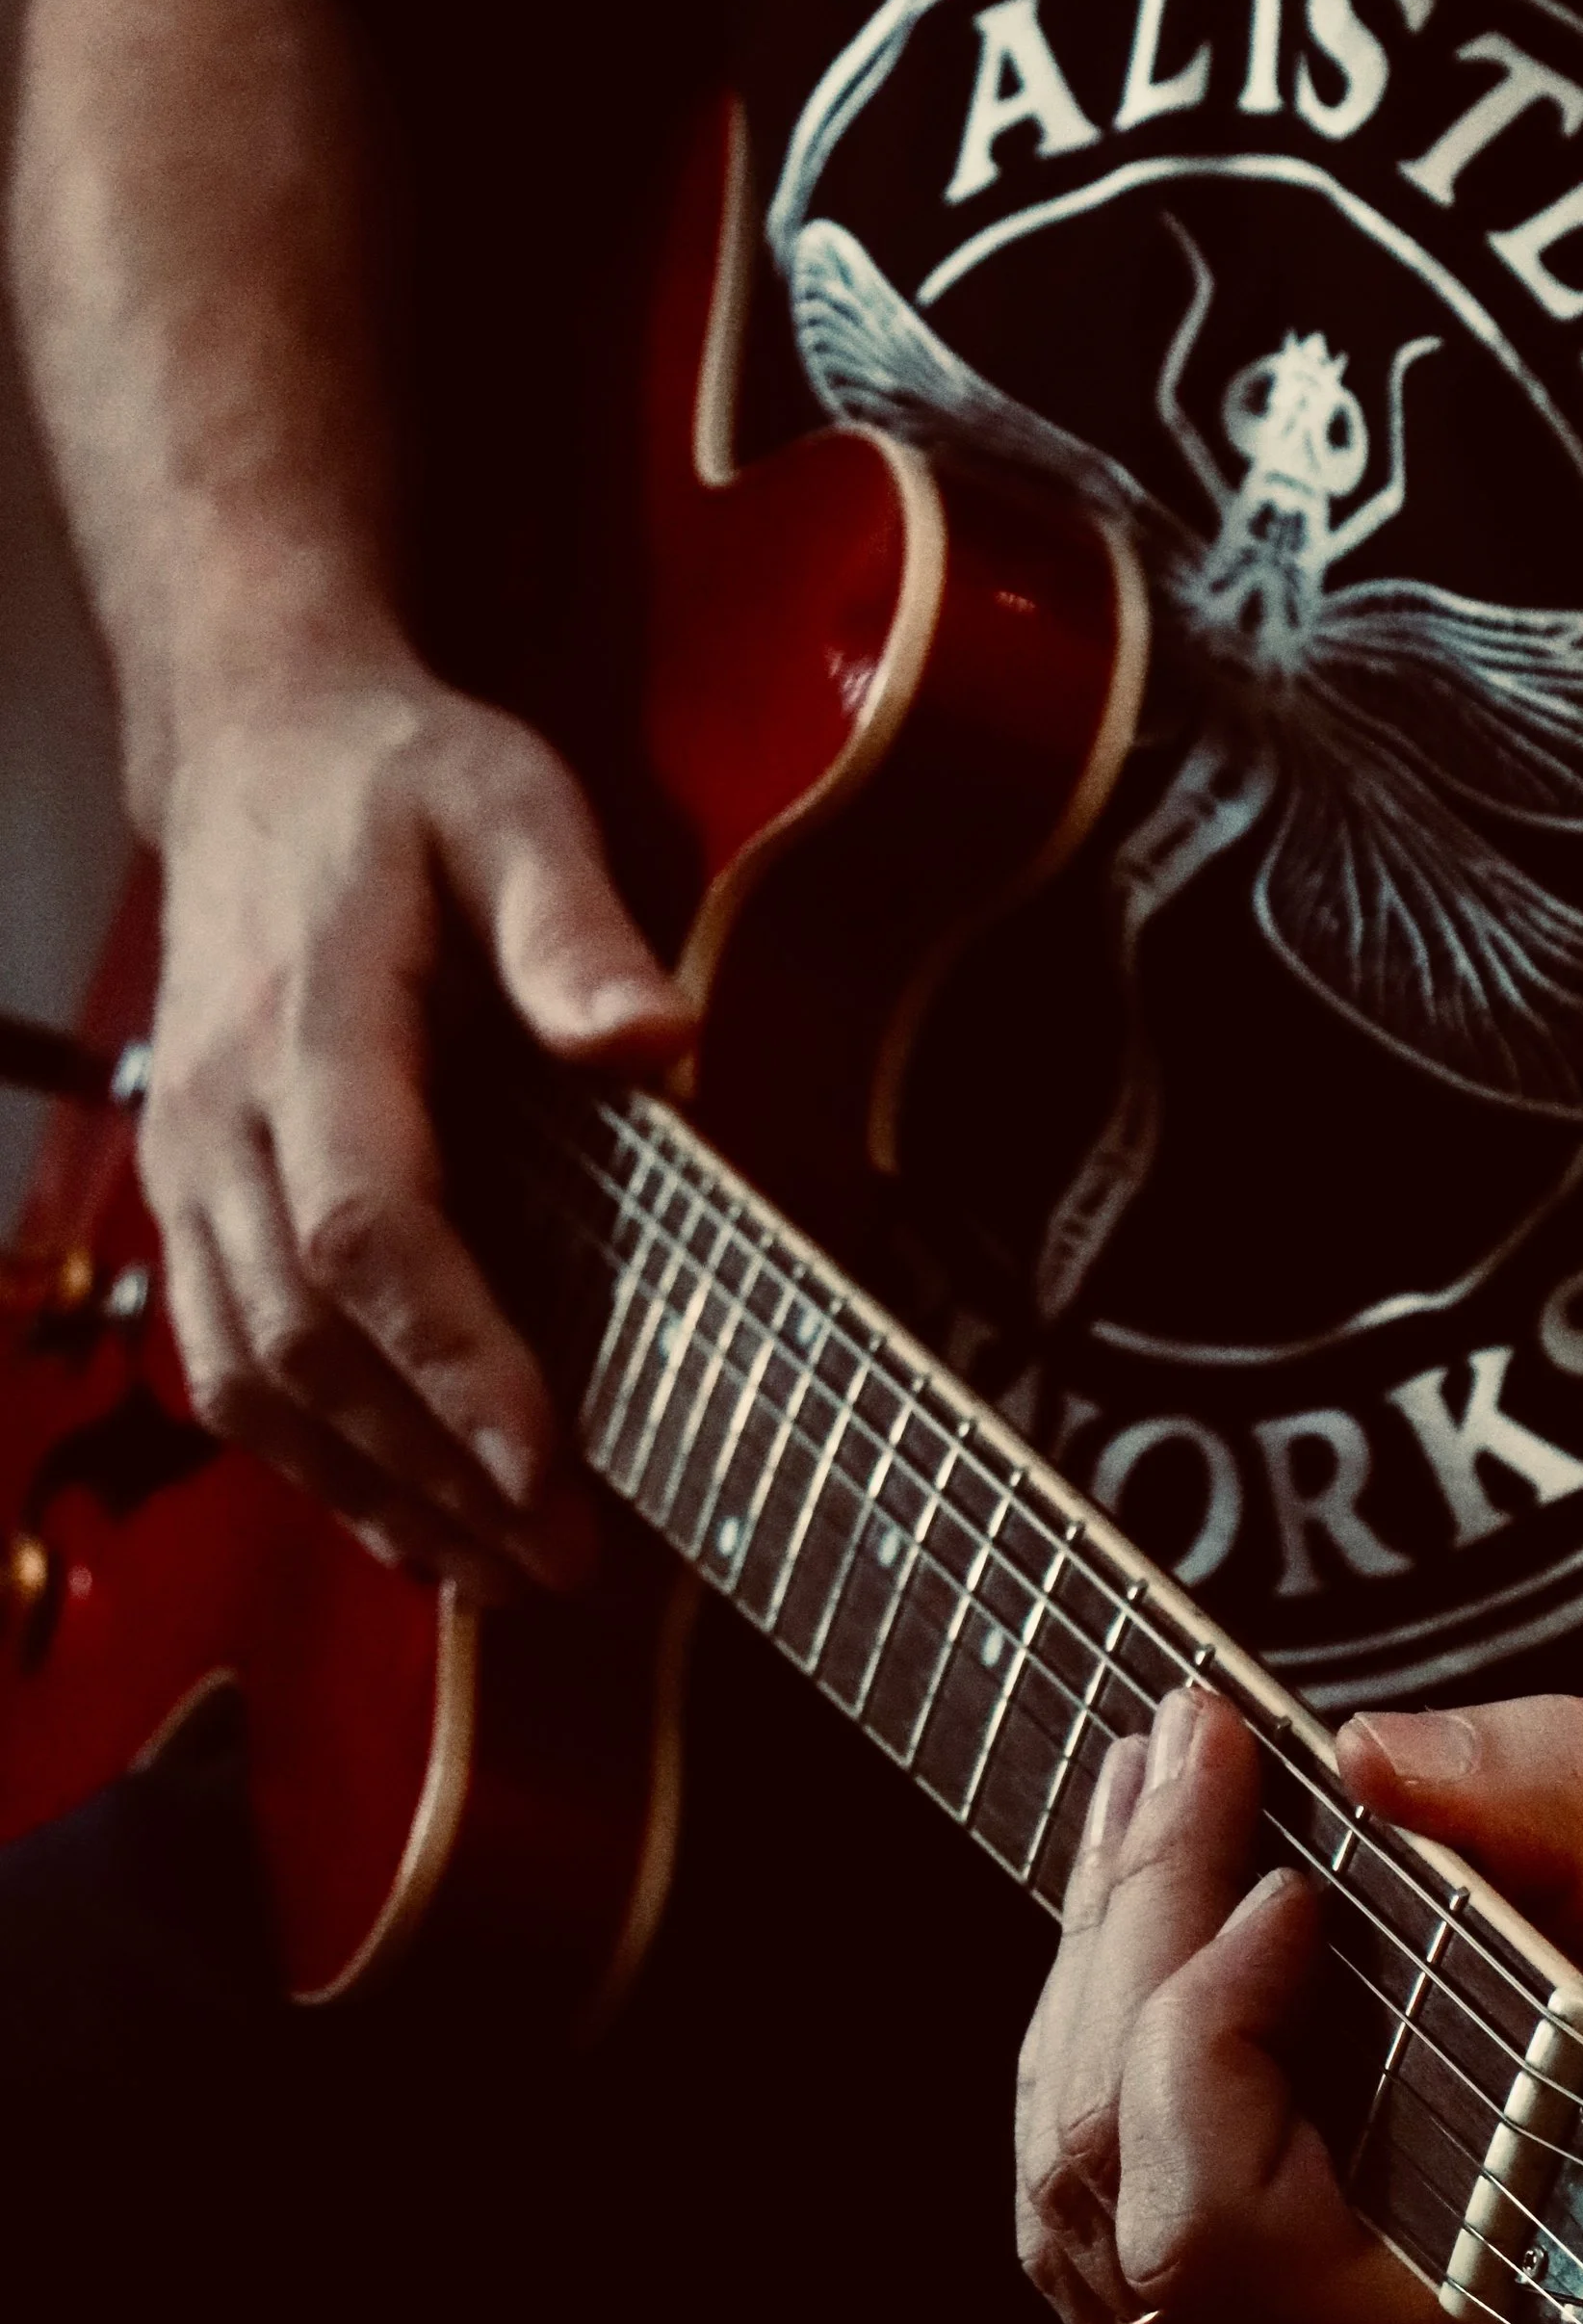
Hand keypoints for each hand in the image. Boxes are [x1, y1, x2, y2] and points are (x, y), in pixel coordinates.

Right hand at [141, 655, 692, 1595]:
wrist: (256, 750)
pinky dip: (313, 1457)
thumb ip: (574, 925)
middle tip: (565, 1560)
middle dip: (433, 1464)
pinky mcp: (188, 1197)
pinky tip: (409, 1515)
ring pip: (249, 1374)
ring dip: (373, 1488)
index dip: (451, 1358)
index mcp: (309, 1026)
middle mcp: (221, 1117)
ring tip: (502, 1572)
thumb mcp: (513, 805)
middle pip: (305, 1335)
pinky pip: (224, 1359)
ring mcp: (188, 1166)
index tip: (546, 1460)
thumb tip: (654, 1045)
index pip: (366, 1230)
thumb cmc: (405, 785)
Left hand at [1016, 1686, 1582, 2323]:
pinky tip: (1132, 1905)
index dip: (1210, 2025)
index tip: (1284, 1870)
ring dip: (1092, 1965)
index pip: (1223, 2220)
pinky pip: (1078, 2210)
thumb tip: (1375, 1755)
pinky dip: (1086, 2039)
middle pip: (1117, 2176)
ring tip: (1147, 1789)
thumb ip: (1548, 1801)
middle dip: (1133, 1929)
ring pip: (1070, 2191)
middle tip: (1183, 1746)